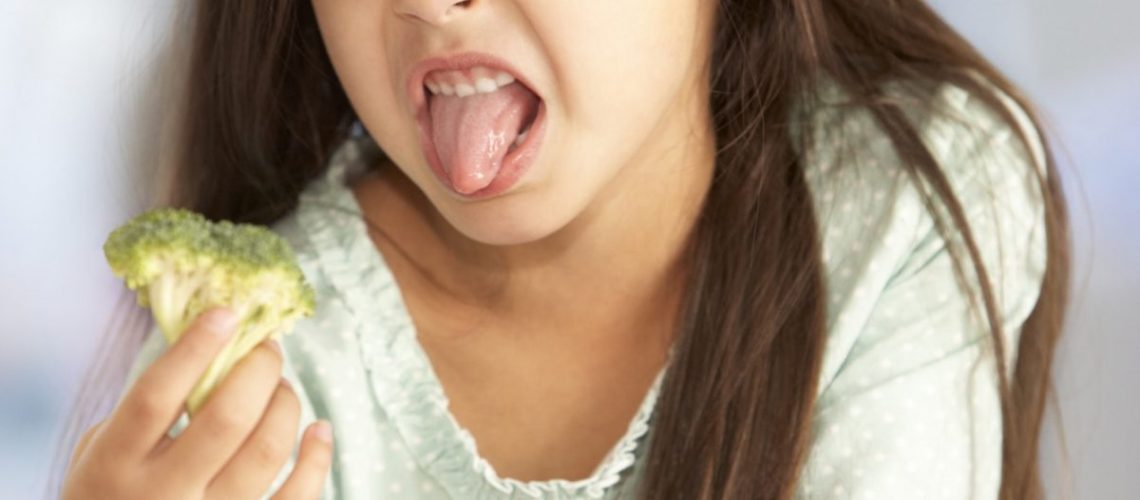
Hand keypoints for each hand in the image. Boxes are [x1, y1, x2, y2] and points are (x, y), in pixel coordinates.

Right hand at [62, 309, 333, 499]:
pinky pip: (297, 496)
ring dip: (285, 405)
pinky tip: (319, 429)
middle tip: (267, 349)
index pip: (156, 396)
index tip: (226, 314)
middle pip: (226, 418)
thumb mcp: (101, 452)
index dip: (195, 349)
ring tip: (281, 388)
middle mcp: (162, 494)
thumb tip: (207, 346)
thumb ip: (142, 409)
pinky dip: (317, 457)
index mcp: (114, 463)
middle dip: (257, 370)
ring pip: (266, 451)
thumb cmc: (111, 492)